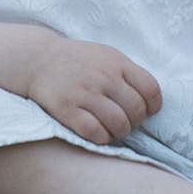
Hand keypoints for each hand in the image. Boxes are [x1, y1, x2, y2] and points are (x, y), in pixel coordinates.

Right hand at [25, 38, 162, 144]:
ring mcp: (85, 93)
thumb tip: (151, 100)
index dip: (153, 106)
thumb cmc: (78, 61)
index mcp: (117, 62)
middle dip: (135, 122)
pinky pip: (95, 132)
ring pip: (118, 124)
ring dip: (120, 132)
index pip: (150, 89)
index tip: (147, 111)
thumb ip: (128, 73)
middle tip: (126, 122)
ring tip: (114, 129)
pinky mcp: (67, 109)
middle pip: (136, 110)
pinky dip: (102, 138)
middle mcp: (103, 77)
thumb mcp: (107, 55)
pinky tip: (98, 133)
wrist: (39, 59)